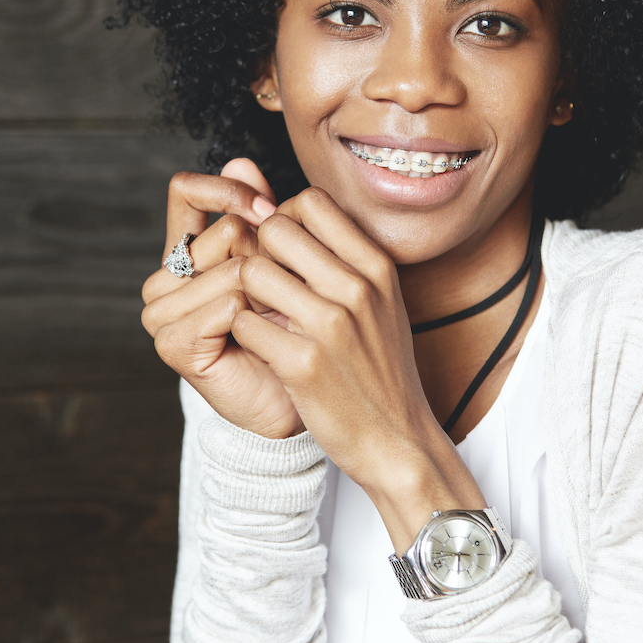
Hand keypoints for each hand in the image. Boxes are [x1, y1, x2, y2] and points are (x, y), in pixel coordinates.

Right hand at [141, 159, 303, 438]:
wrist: (301, 397)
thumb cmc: (291, 328)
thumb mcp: (278, 261)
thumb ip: (258, 213)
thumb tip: (241, 161)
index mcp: (184, 252)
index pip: (186, 191)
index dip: (228, 190)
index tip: (269, 209)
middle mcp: (165, 279)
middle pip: (224, 233)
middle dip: (269, 259)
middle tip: (286, 296)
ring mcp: (162, 313)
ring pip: (231, 270)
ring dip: (270, 293)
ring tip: (281, 320)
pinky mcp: (173, 344)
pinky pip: (227, 305)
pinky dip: (258, 318)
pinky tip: (268, 337)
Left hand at [230, 188, 485, 550]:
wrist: (398, 441)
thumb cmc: (382, 370)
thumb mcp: (382, 302)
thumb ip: (345, 259)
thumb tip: (288, 213)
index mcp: (377, 266)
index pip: (311, 201)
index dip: (285, 219)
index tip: (284, 253)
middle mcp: (357, 287)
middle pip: (275, 229)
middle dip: (259, 253)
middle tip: (265, 287)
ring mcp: (331, 325)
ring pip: (251, 272)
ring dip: (246, 295)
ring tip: (263, 318)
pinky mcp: (303, 363)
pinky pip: (244, 323)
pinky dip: (245, 335)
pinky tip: (265, 350)